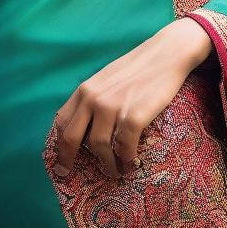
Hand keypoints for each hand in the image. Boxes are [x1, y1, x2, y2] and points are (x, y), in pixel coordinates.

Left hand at [51, 17, 212, 179]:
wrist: (167, 53)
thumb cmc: (139, 67)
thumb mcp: (107, 78)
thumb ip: (94, 97)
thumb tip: (85, 126)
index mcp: (86, 89)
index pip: (61, 122)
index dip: (59, 146)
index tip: (62, 164)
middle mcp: (94, 98)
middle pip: (72, 138)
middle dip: (70, 161)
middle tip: (73, 175)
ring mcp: (113, 106)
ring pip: (98, 147)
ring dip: (106, 165)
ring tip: (114, 172)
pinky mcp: (135, 115)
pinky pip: (124, 146)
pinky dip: (127, 158)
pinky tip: (132, 161)